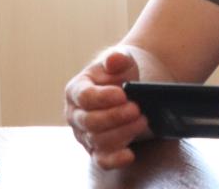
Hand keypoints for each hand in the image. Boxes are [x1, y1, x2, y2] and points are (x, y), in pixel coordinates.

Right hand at [63, 48, 150, 168]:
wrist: (126, 89)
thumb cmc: (119, 74)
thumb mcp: (119, 61)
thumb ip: (116, 59)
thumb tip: (115, 60)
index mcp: (75, 90)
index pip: (85, 97)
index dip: (103, 97)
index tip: (123, 94)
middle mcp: (75, 115)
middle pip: (90, 121)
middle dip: (115, 116)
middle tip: (137, 109)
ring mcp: (85, 135)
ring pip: (98, 141)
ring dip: (122, 133)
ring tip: (142, 120)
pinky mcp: (97, 151)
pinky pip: (102, 160)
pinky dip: (115, 160)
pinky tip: (130, 155)